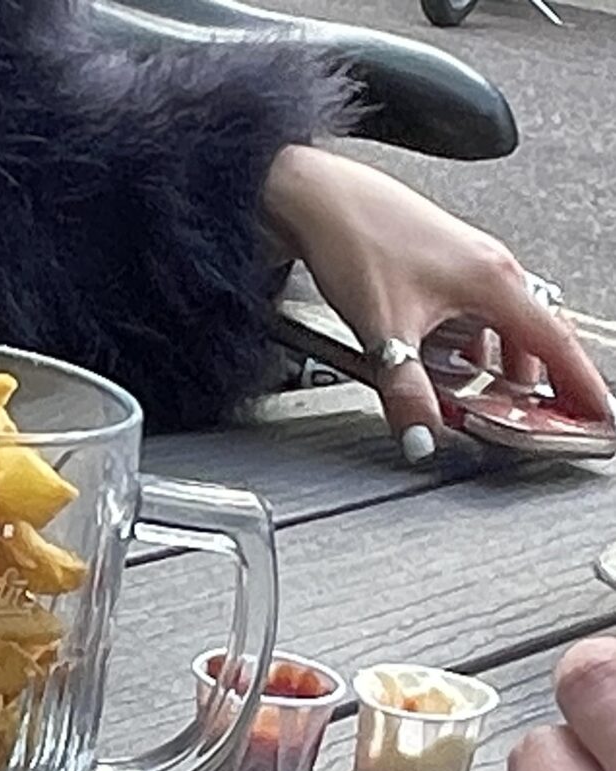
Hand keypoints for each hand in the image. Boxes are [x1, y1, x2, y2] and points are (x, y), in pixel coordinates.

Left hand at [262, 145, 609, 461]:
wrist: (318, 200)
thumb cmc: (356, 240)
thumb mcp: (384, 333)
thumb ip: (407, 392)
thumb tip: (423, 436)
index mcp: (492, 280)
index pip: (555, 344)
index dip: (580, 384)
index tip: (598, 412)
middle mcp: (489, 267)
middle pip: (535, 336)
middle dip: (544, 381)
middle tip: (550, 417)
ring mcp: (468, 262)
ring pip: (503, 324)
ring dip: (504, 364)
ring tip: (493, 399)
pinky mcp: (443, 264)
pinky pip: (476, 313)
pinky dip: (475, 345)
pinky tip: (449, 365)